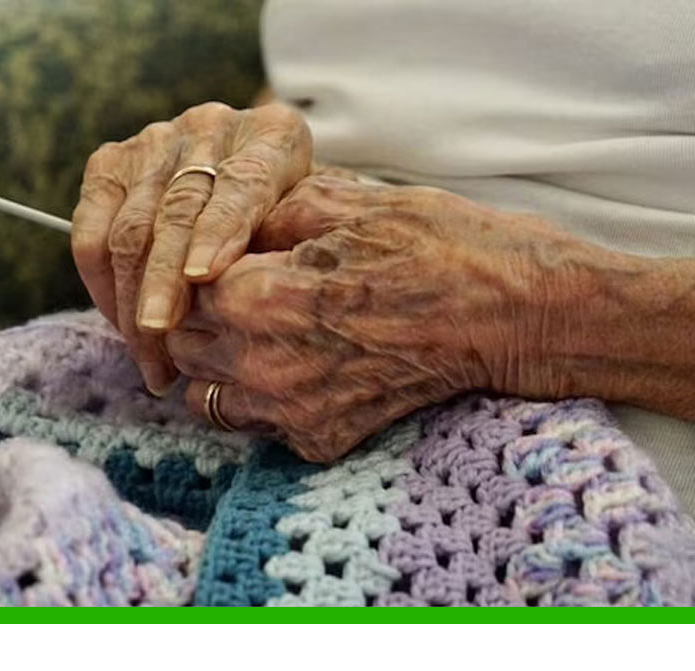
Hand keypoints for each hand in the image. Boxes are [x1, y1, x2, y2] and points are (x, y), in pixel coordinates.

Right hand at [70, 101, 312, 393]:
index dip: (217, 231)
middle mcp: (212, 127)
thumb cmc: (288, 222)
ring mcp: (157, 140)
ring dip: (131, 300)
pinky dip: (100, 283)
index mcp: (274, 137)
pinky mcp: (111, 162)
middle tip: (161, 337)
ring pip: (130, 227)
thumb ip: (283, 250)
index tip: (201, 277)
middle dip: (164, 281)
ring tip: (150, 357)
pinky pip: (91, 230)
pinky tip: (121, 324)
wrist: (253, 178)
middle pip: (177, 211)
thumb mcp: (304, 231)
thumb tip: (247, 305)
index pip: (241, 185)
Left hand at [166, 176, 571, 461]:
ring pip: (205, 399)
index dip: (195, 267)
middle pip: (183, 347)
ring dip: (218, 367)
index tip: (218, 256)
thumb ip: (266, 214)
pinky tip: (298, 366)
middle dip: (196, 318)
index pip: (179, 289)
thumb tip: (223, 226)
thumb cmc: (440, 247)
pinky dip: (261, 401)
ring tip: (257, 334)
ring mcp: (293, 412)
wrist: (515, 315)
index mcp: (261, 299)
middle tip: (233, 293)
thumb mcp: (347, 203)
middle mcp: (265, 366)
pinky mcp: (322, 442)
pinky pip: (257, 428)